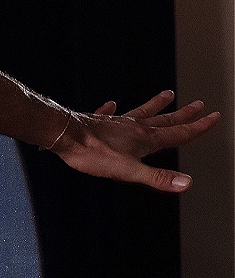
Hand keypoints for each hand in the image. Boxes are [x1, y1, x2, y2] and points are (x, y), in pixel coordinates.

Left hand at [49, 90, 220, 191]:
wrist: (63, 134)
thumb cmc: (93, 154)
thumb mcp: (129, 171)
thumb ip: (158, 178)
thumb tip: (187, 183)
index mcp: (145, 139)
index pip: (178, 133)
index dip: (198, 127)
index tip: (214, 116)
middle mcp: (133, 126)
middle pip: (164, 119)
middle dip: (184, 115)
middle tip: (200, 104)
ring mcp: (115, 122)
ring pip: (141, 111)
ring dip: (156, 104)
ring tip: (167, 94)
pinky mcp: (97, 122)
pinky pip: (109, 113)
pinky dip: (112, 108)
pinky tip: (112, 103)